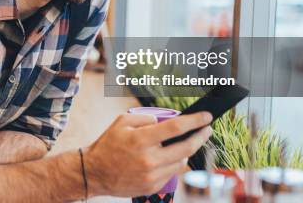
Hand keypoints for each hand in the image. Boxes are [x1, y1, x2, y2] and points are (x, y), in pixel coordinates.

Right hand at [83, 112, 212, 196]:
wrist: (95, 172)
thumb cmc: (108, 144)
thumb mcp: (122, 122)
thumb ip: (145, 118)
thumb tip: (165, 121)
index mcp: (141, 140)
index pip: (176, 128)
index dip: (195, 121)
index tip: (207, 116)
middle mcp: (149, 159)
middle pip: (186, 147)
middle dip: (201, 136)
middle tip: (207, 129)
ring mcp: (152, 176)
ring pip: (181, 162)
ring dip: (186, 151)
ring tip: (182, 143)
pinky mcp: (152, 187)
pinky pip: (172, 173)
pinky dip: (173, 163)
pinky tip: (167, 157)